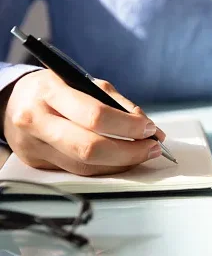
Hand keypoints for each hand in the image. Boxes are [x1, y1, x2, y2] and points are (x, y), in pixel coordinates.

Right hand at [2, 69, 164, 175]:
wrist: (14, 102)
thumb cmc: (54, 90)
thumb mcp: (84, 83)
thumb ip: (117, 104)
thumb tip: (147, 126)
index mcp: (51, 93)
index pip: (95, 116)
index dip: (128, 126)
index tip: (149, 129)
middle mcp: (38, 121)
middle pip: (90, 148)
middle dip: (130, 152)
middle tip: (152, 148)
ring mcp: (35, 147)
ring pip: (86, 167)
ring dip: (122, 163)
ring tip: (142, 153)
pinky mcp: (39, 164)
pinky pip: (79, 172)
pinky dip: (106, 168)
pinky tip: (122, 160)